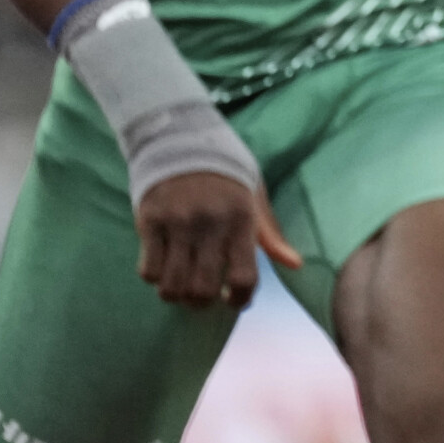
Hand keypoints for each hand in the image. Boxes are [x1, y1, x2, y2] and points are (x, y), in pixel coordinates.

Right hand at [135, 170, 302, 307]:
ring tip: (180, 285)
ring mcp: (178, 222)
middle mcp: (211, 223)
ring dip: (176, 295)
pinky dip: (154, 277)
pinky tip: (162, 265)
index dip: (239, 300)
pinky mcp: (150, 220)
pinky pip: (148, 270)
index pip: (243, 277)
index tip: (233, 301)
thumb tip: (295, 265)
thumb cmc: (226, 176)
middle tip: (202, 296)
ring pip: (172, 286)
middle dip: (202, 303)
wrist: (183, 139)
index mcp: (242, 218)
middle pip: (203, 290)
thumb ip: (271, 235)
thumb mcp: (254, 198)